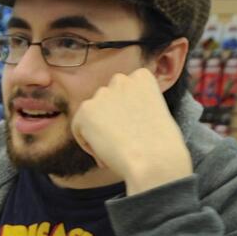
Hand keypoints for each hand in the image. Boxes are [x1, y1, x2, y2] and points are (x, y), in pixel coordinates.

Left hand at [70, 68, 192, 194]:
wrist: (153, 158)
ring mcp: (102, 93)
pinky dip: (87, 143)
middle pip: (105, 103)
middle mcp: (121, 80)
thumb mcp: (152, 114)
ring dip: (98, 132)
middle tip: (122, 142)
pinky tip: (105, 151)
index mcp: (142, 76)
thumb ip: (132, 105)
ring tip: (115, 149)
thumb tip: (110, 116)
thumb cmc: (158, 146)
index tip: (135, 131)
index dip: (126, 116)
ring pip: (91, 116)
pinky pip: (78, 128)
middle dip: (109, 121)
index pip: (122, 93)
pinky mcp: (86, 110)